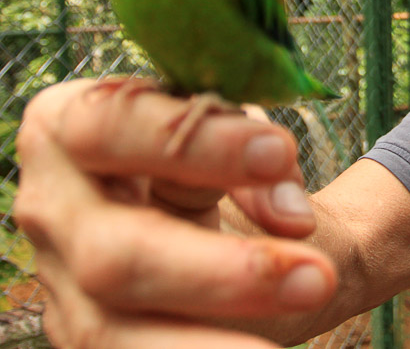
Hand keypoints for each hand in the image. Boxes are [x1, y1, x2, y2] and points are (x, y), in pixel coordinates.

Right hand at [14, 79, 337, 348]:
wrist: (205, 204)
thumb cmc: (212, 148)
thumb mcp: (229, 131)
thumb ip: (256, 159)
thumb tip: (293, 220)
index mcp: (69, 124)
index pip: (110, 129)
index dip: (195, 145)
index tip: (281, 151)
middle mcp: (51, 205)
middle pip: (113, 253)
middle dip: (220, 271)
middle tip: (316, 275)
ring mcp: (59, 279)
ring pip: (111, 328)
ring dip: (212, 341)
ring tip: (299, 317)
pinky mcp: (82, 329)